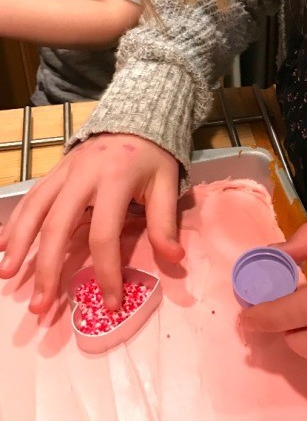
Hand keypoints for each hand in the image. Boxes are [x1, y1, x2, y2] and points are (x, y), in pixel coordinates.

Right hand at [0, 134, 182, 313]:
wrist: (136, 116)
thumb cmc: (153, 155)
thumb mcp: (166, 182)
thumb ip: (165, 221)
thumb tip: (174, 258)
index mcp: (114, 181)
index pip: (104, 235)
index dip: (106, 271)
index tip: (110, 302)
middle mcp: (82, 176)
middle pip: (57, 226)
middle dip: (46, 268)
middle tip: (41, 304)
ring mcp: (64, 172)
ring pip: (35, 210)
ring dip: (19, 245)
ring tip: (7, 277)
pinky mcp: (55, 171)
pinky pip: (31, 198)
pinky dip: (15, 222)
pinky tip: (3, 245)